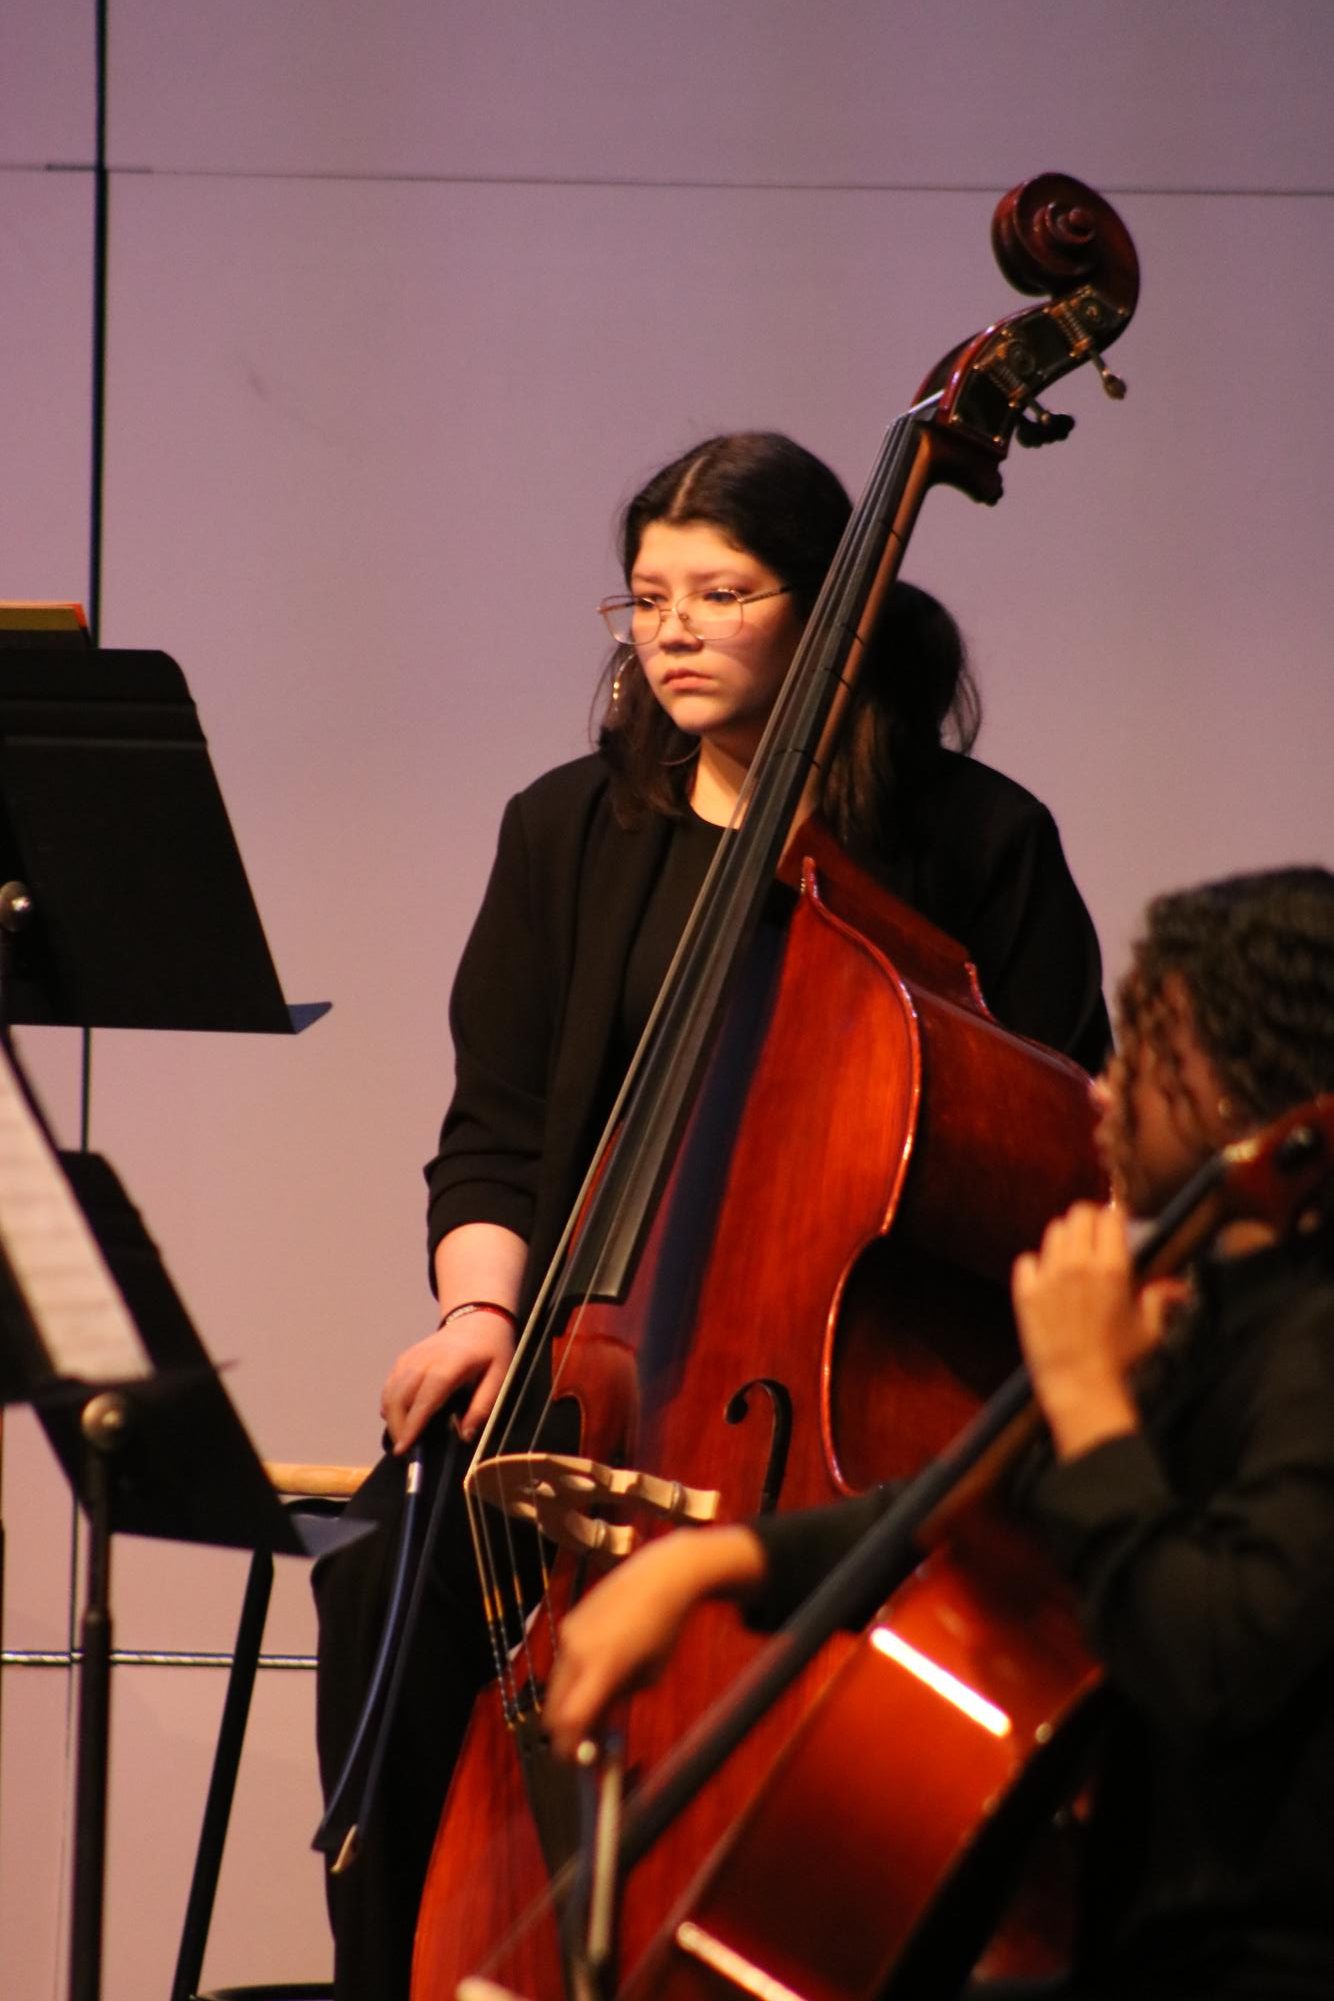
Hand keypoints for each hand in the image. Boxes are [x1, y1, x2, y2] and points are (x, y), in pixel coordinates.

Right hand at [379, 1309, 514, 1451]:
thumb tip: (465, 1436)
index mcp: (450, 1365)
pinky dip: (389, 1403)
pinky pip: (390, 1384)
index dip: (412, 1425)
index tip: (404, 1449)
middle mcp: (425, 1360)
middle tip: (405, 1451)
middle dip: (397, 1427)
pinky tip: (395, 1418)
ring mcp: (412, 1357)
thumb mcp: (500, 1377)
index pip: (425, 1398)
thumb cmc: (492, 1350)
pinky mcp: (405, 1357)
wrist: (478, 1318)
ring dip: (391, 1417)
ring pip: (391, 1391)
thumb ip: (483, 1406)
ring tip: (401, 1438)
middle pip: (400, 1397)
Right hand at [544, 1526, 766, 1760]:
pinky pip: (563, 1662)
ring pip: (555, 1686)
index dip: (567, 1746)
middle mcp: (578, 1650)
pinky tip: (597, 1672)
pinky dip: (572, 1677)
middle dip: (564, 1729)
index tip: (574, 1760)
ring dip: (568, 1702)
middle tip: (582, 1741)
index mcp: (602, 1667)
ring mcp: (569, 1633)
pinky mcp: (568, 1622)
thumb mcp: (648, 1675)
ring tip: (596, 1704)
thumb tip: (597, 1726)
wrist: (660, 1576)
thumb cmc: (663, 1629)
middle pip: (553, 1708)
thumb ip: (618, 1702)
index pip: (570, 1719)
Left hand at [1011, 1202, 1170, 1459]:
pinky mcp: (1026, 1291)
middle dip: (1089, 1220)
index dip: (1114, 1216)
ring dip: (1065, 1239)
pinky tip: (1046, 1280)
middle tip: (1094, 1235)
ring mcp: (1049, 1275)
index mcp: (1113, 1268)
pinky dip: (1036, 1265)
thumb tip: (1178, 1289)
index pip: (1110, 1216)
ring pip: (1053, 1231)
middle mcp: (1079, 1264)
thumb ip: (1160, 1300)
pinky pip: (1027, 1260)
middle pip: (1079, 1213)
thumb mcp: (1148, 1329)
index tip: (1116, 1223)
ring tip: (1071, 1256)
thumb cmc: (1118, 1359)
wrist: (1079, 1385)